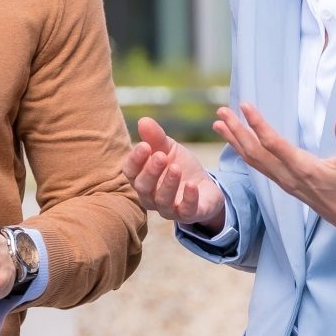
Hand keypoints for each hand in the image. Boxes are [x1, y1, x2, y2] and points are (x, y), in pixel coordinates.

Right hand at [123, 117, 227, 234]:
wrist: (205, 185)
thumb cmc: (180, 166)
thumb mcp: (169, 148)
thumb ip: (156, 137)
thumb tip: (143, 120)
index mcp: (142, 178)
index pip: (130, 172)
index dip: (135, 160)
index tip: (145, 146)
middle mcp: (150, 196)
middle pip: (143, 187)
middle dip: (150, 172)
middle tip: (160, 156)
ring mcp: (168, 208)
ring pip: (162, 201)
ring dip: (168, 184)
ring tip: (176, 167)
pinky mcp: (188, 214)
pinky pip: (185, 211)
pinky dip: (188, 198)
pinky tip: (192, 185)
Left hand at [214, 102, 335, 238]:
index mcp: (304, 169)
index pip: (274, 144)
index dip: (257, 124)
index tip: (245, 106)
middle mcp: (289, 177)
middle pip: (255, 153)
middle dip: (237, 131)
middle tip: (221, 112)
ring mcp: (285, 182)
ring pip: (254, 161)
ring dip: (236, 141)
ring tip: (219, 124)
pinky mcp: (286, 185)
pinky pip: (259, 168)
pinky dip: (245, 153)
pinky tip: (237, 144)